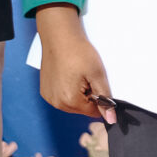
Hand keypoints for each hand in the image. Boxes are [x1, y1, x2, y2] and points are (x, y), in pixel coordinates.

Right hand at [33, 3, 116, 122]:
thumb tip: (111, 119)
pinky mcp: (45, 91)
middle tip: (86, 76)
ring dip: (78, 93)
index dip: (99, 98)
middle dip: (88, 96)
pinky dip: (67, 89)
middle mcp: (56, 103)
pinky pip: (62, 97)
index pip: (94, 112)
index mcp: (70, 101)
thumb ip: (105, 99)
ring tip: (76, 74)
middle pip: (82, 109)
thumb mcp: (98, 74)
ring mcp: (49, 97)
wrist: (60, 37)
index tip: (96, 82)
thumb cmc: (78, 52)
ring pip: (72, 103)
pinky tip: (68, 74)